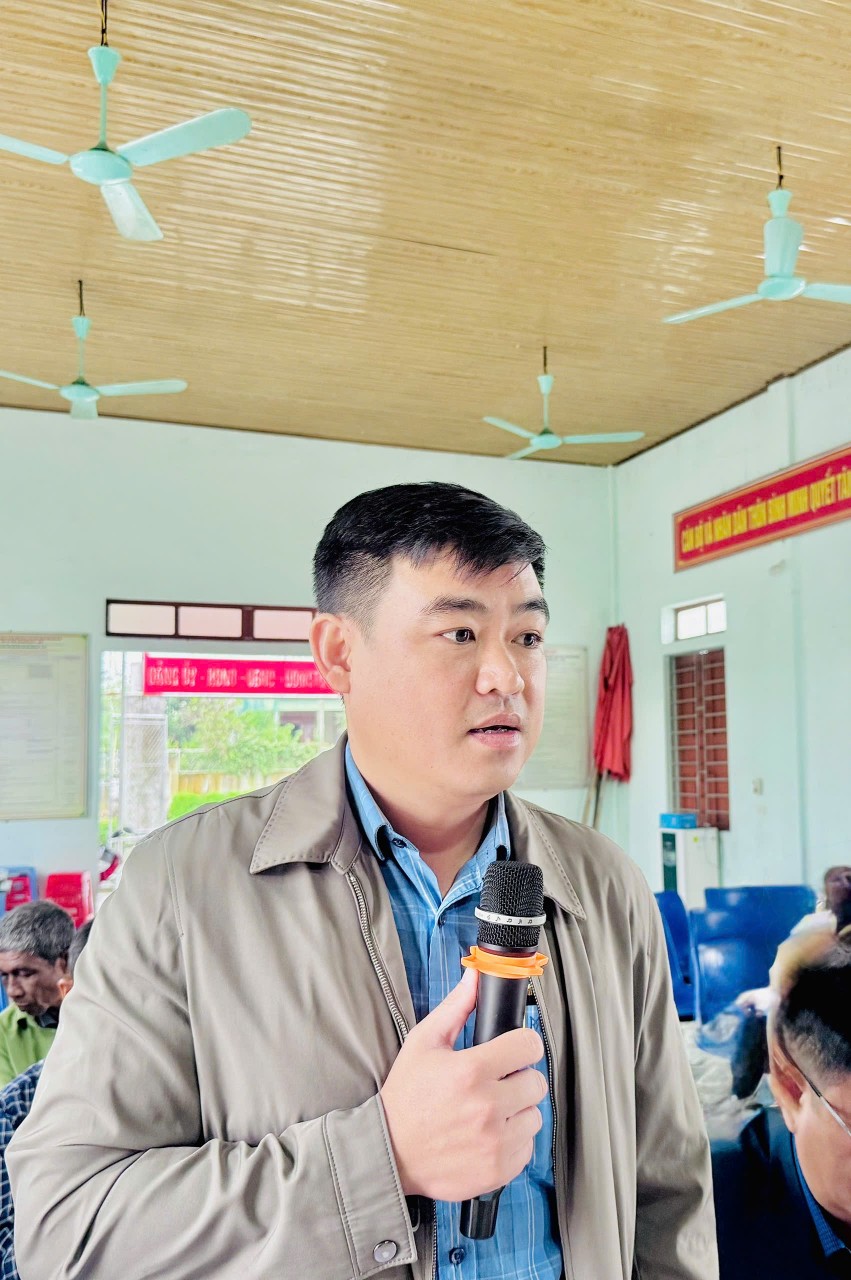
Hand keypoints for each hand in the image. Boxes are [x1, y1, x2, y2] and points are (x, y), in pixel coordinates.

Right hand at [380, 968, 546, 1200]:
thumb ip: (456, 1007)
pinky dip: (514, 1140)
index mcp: (470, 1070)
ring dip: (518, 1111)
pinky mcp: (499, 1170)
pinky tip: (489, 1135)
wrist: (390, 1153)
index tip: (513, 1050)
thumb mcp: (424, 1043)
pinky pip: (528, 1147)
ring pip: (534, 1115)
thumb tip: (476, 975)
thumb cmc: (406, 1095)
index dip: (522, 1044)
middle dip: (519, 1078)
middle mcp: (487, 1107)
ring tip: (490, 1111)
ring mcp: (495, 1142)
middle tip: (496, 1083)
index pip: (529, 1045)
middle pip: (536, 1081)